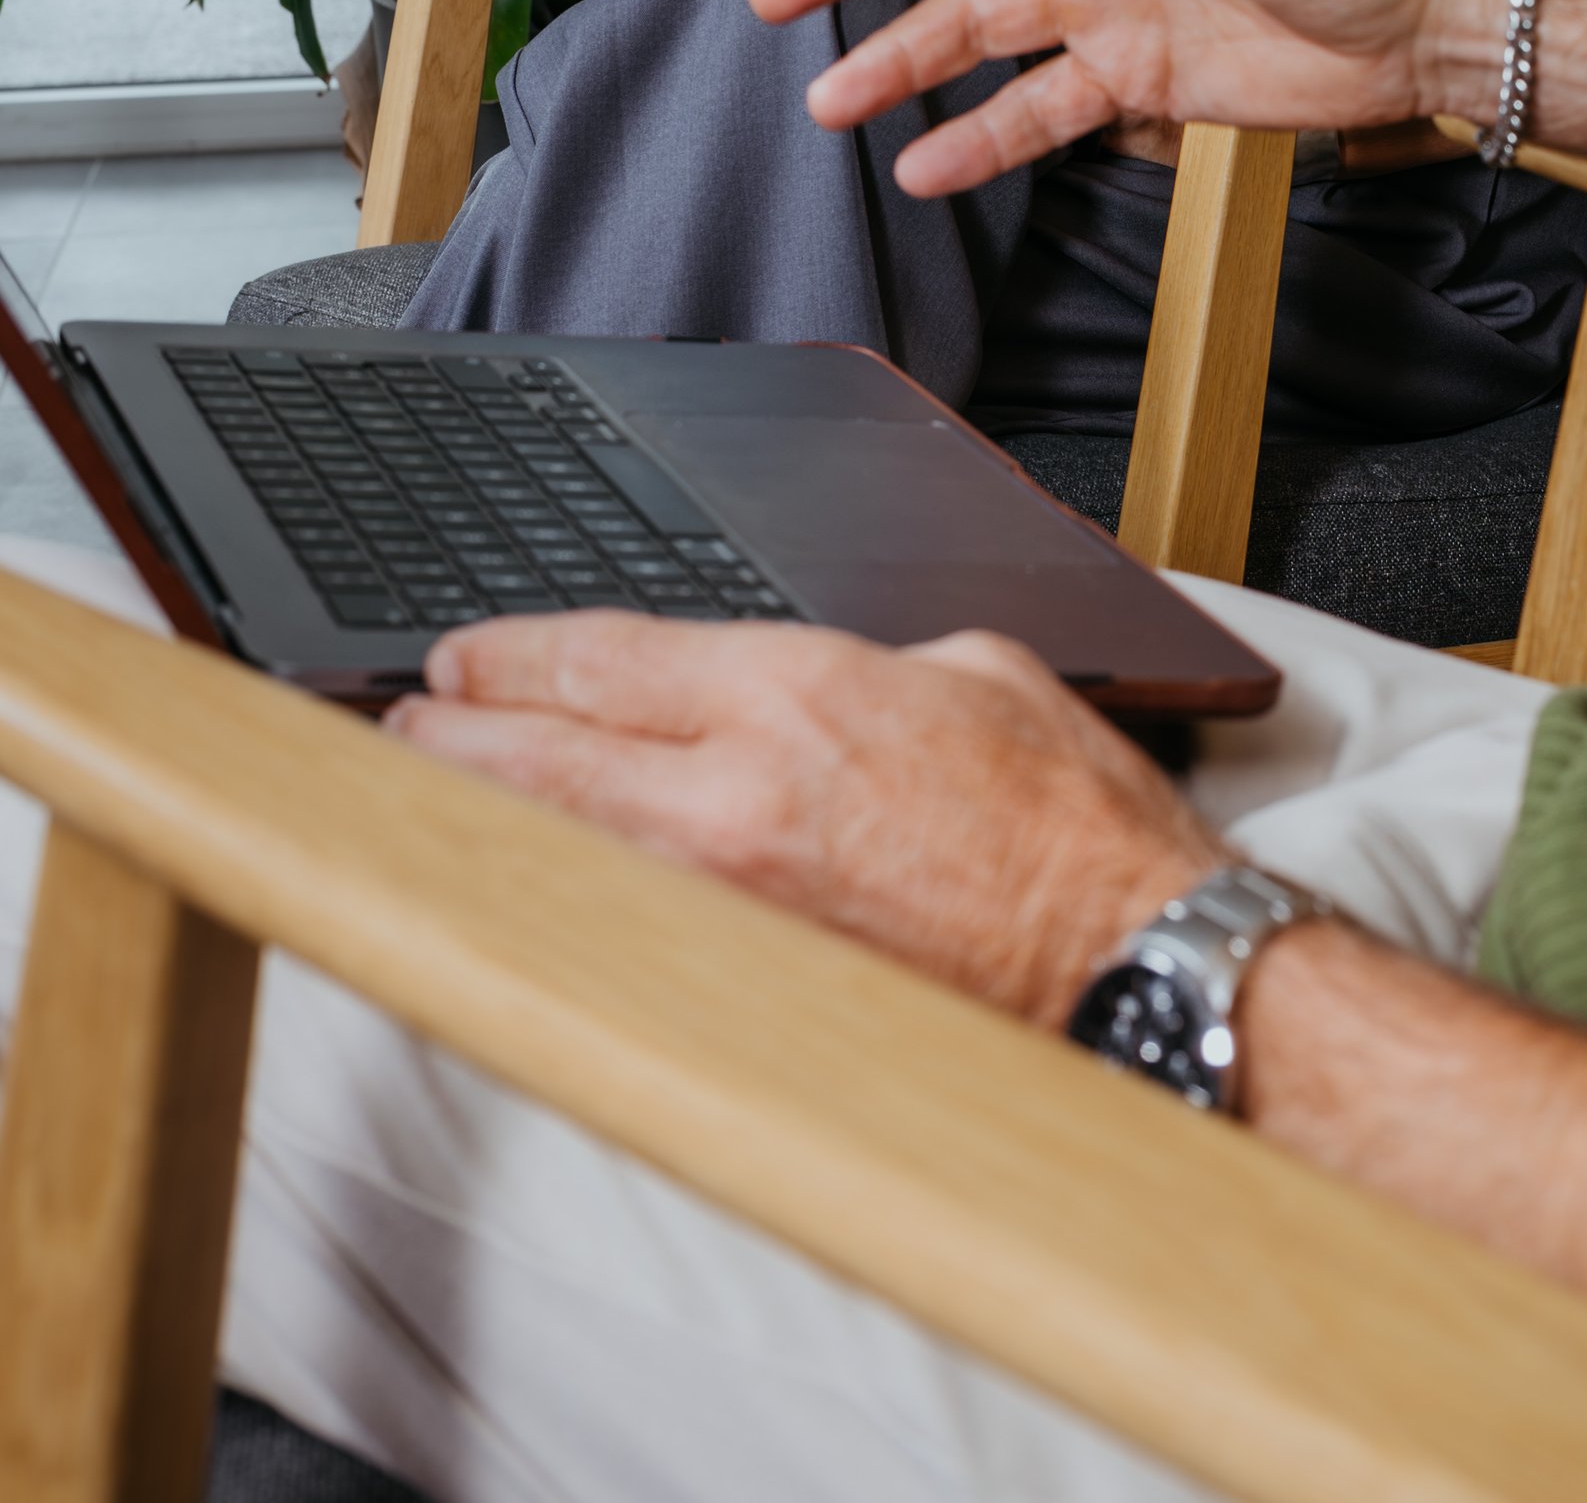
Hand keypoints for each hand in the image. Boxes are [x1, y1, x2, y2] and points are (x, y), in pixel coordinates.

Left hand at [384, 610, 1223, 1027]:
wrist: (1128, 962)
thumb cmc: (1071, 823)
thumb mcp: (974, 667)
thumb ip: (856, 662)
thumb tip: (791, 682)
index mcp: (798, 694)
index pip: (601, 661)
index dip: (510, 655)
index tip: (464, 654)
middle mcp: (740, 796)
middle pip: (540, 756)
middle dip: (453, 731)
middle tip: (404, 719)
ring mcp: (729, 906)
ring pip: (557, 849)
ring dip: (484, 818)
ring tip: (433, 795)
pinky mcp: (744, 986)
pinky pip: (616, 929)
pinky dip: (557, 898)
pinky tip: (528, 887)